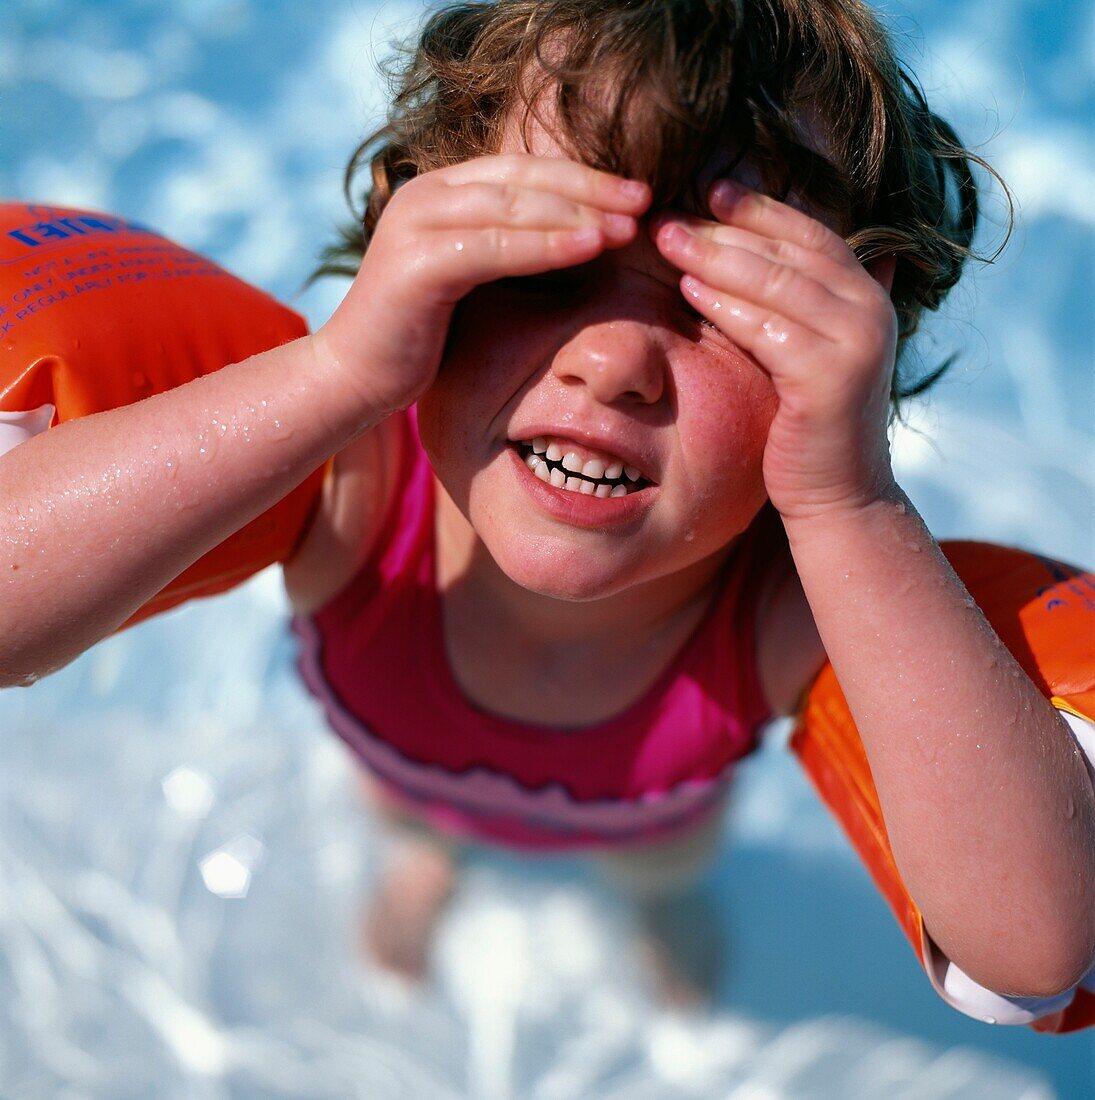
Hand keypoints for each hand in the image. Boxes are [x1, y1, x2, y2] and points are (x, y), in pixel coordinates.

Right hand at [316, 154, 650, 416]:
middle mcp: (425, 196)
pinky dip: (546, 245)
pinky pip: (496, 247)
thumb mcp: (468, 280)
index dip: (582, 176)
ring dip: (578, 211)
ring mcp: (417, 224)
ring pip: (513, 206)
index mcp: (440, 193)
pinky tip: (591, 246)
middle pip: (524, 179)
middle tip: (645, 200)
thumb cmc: (418, 338)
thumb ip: (506, 250)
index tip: (635, 193)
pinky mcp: (417, 264)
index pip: (523, 170)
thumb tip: (574, 241)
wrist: (354, 377)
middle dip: (590, 186)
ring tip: (631, 223)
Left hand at [653, 180, 898, 520]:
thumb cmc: (808, 426)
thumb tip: (764, 261)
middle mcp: (870, 310)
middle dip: (725, 228)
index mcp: (866, 296)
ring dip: (717, 257)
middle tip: (669, 212)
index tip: (708, 189)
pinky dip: (727, 306)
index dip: (759, 209)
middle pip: (789, 250)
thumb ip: (797, 307)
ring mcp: (856, 341)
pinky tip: (687, 291)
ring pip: (778, 283)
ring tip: (667, 239)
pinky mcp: (830, 377)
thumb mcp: (806, 354)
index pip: (809, 234)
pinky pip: (769, 330)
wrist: (839, 495)